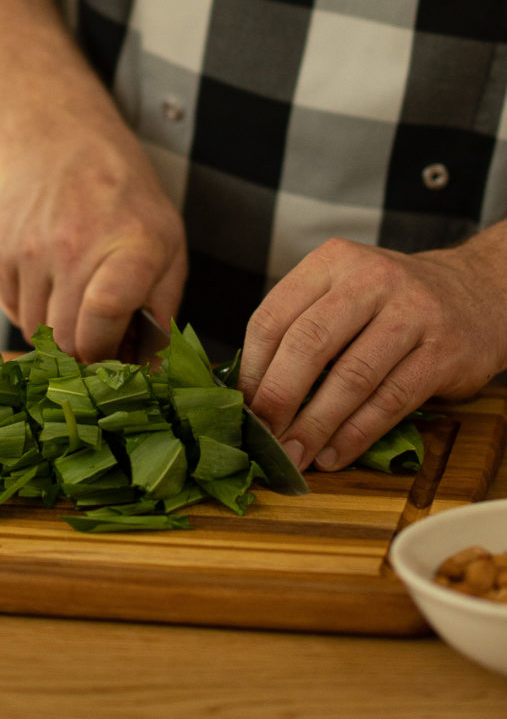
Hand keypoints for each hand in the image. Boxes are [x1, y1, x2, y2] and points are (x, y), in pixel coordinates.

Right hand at [0, 136, 186, 362]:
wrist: (63, 144)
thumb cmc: (125, 200)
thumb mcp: (167, 246)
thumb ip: (163, 312)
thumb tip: (152, 374)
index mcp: (130, 248)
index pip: (104, 319)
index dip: (106, 351)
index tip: (113, 354)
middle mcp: (75, 247)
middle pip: (67, 340)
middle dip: (83, 351)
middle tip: (97, 336)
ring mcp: (31, 250)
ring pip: (36, 332)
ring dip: (56, 332)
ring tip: (75, 301)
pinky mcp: (0, 253)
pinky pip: (13, 311)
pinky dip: (31, 311)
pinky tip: (50, 284)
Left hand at [238, 236, 506, 471]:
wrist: (476, 293)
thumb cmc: (390, 303)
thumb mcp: (343, 292)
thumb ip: (300, 327)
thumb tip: (251, 393)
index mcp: (331, 262)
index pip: (273, 317)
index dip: (253, 369)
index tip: (242, 407)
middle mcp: (371, 279)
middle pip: (309, 344)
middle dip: (279, 398)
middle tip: (262, 436)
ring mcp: (412, 313)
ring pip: (351, 377)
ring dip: (316, 425)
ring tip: (294, 456)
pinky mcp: (443, 352)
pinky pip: (391, 400)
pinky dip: (357, 435)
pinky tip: (335, 455)